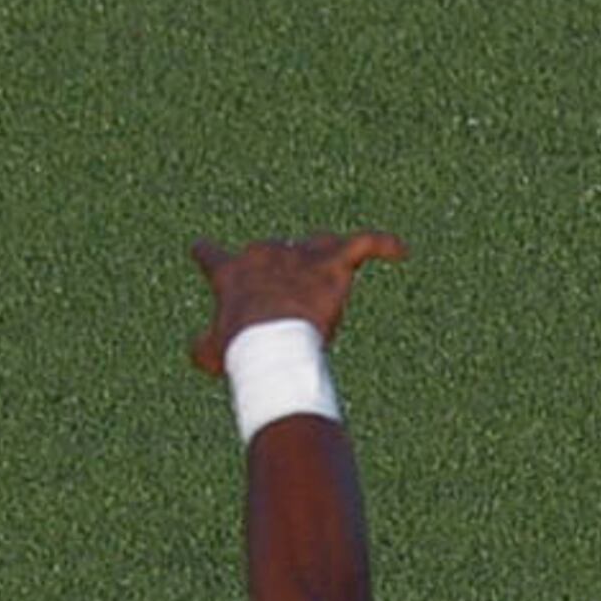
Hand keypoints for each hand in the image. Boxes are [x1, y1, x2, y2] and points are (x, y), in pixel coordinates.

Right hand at [188, 230, 405, 373]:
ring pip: (316, 245)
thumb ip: (203, 349)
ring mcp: (301, 256)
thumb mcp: (211, 355)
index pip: (212, 256)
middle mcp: (264, 254)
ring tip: (332, 261)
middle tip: (287, 299)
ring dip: (322, 254)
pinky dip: (383, 245)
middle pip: (273, 252)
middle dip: (279, 271)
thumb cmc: (241, 350)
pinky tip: (401, 250)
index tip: (202, 249)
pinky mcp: (334, 262)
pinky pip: (364, 245)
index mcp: (231, 273)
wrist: (272, 339)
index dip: (207, 254)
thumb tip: (199, 352)